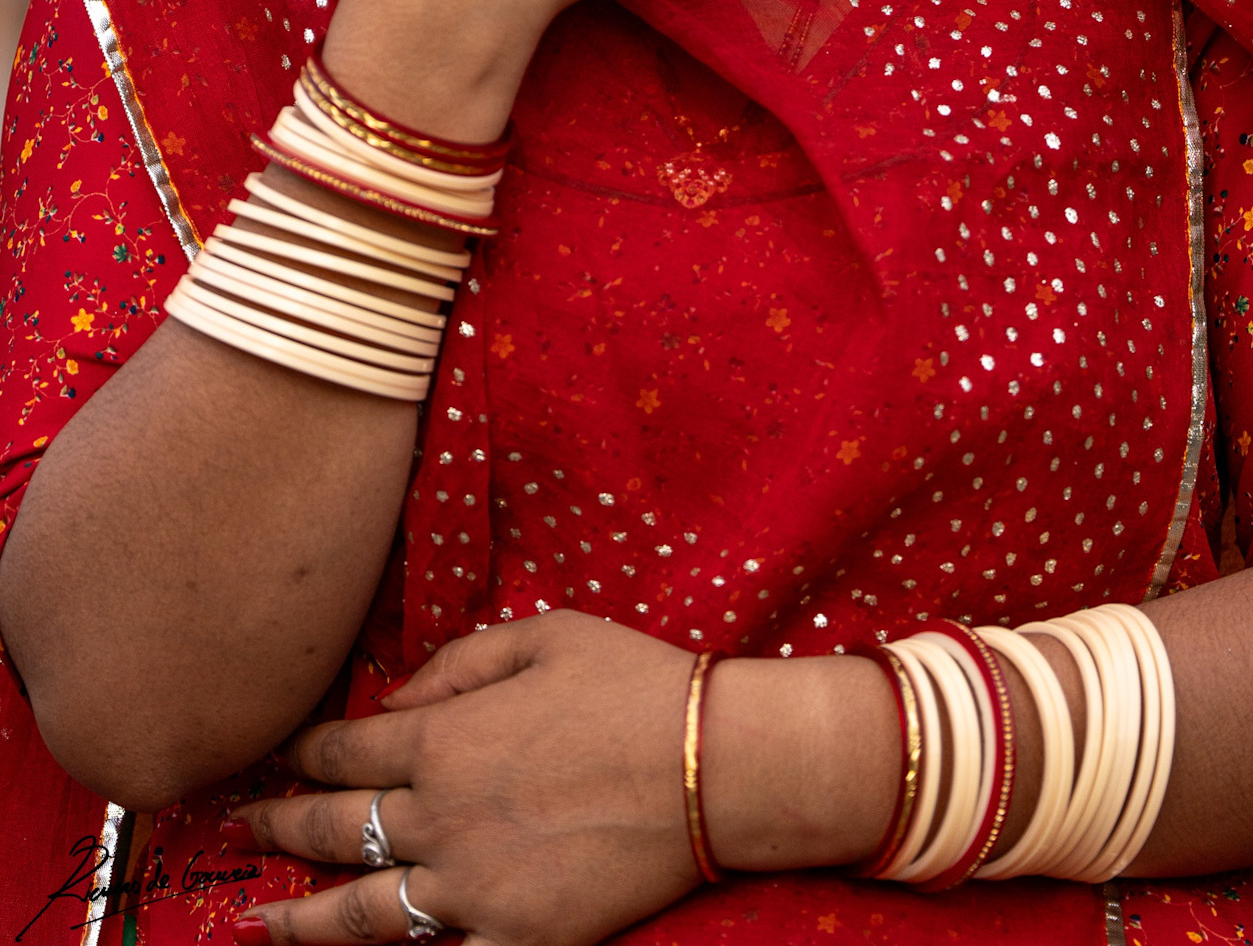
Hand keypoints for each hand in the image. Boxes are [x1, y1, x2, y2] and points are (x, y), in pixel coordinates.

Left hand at [230, 613, 901, 945]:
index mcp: (444, 738)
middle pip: (333, 828)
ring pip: (359, 915)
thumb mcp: (542, 634)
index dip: (301, 752)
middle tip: (239, 828)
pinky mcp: (517, 939)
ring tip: (254, 922)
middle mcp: (440, 818)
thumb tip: (394, 700)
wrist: (715, 764)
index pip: (344, 748)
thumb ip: (455, 663)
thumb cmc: (634, 683)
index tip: (275, 755)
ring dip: (297, 919)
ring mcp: (473, 889)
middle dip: (277, 826)